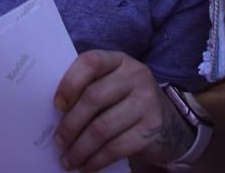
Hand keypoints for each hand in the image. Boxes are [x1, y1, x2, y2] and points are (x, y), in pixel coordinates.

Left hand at [53, 51, 192, 171]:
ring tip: (68, 160)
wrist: (169, 125)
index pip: (91, 62)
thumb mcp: (114, 86)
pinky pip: (115, 148)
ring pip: (101, 128)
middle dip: (70, 125)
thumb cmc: (128, 103)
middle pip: (93, 99)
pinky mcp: (151, 129)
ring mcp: (146, 102)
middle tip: (58, 142)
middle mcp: (136, 76)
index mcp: (120, 61)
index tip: (57, 105)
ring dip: (79, 148)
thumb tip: (54, 114)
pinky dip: (96, 160)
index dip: (70, 82)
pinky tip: (86, 166)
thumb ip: (90, 88)